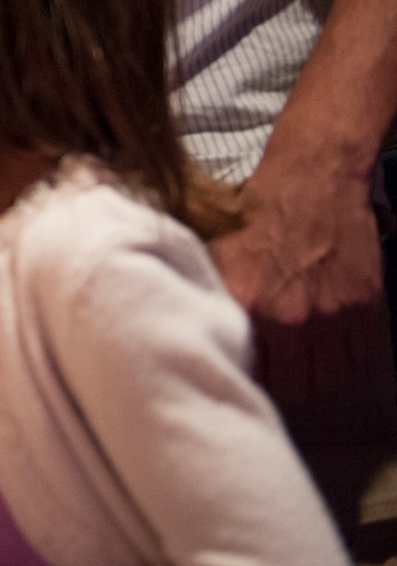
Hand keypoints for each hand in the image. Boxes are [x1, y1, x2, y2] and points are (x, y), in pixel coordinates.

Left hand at [211, 129, 386, 415]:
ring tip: (302, 364)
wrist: (312, 178)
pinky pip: (358, 359)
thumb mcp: (218, 251)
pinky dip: (344, 360)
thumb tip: (201, 337)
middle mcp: (290, 316)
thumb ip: (215, 297)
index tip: (242, 376)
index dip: (245, 378)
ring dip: (315, 377)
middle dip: (282, 385)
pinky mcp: (364, 308)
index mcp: (246, 303)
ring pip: (328, 380)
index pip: (247, 372)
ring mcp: (332, 315)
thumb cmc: (257, 212)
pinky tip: (328, 347)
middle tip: (276, 374)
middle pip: (292, 387)